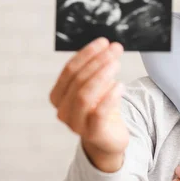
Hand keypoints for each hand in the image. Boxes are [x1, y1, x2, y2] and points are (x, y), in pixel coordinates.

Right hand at [49, 37, 127, 171]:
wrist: (109, 139)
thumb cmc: (102, 108)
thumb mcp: (97, 86)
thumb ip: (98, 69)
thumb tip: (109, 47)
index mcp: (59, 95)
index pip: (69, 70)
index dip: (86, 54)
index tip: (104, 42)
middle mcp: (63, 110)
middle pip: (77, 81)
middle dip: (98, 62)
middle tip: (115, 49)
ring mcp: (76, 124)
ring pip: (84, 96)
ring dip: (101, 76)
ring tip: (117, 63)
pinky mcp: (93, 134)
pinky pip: (98, 114)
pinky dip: (109, 97)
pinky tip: (121, 85)